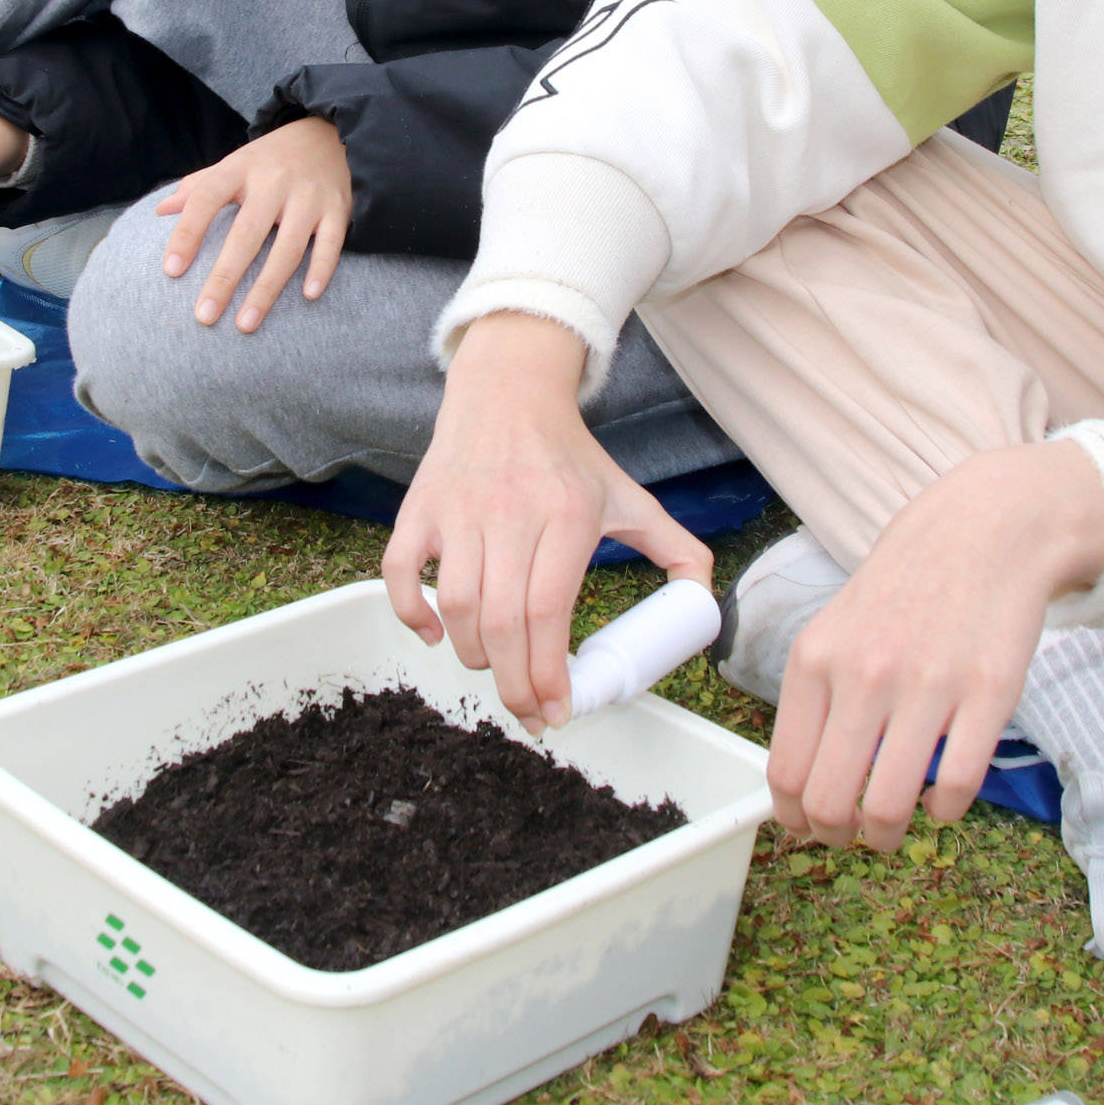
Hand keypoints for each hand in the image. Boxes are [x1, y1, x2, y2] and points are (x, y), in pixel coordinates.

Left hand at [156, 115, 351, 332]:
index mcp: (240, 168)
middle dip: (224, 278)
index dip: (187, 234)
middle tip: (204, 316)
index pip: (206, 199)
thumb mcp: (234, 164)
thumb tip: (160, 210)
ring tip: (246, 324)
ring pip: (287, 248)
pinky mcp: (338, 208)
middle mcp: (274, 181)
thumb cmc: (271, 159)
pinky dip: (321, 268)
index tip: (171, 270)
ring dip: (266, 289)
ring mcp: (308, 196)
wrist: (329, 133)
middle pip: (245, 234)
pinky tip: (308, 295)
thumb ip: (199, 186)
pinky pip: (330, 243)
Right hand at [384, 312, 715, 730]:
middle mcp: (508, 512)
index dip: (548, 671)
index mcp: (566, 515)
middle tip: (529, 712)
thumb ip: (674, 546)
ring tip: (496, 667)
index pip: (550, 611)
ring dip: (472, 653)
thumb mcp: (629, 497)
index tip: (558, 709)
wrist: (509, 393)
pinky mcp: (420, 508)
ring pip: (454, 604)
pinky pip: (400, 573)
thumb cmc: (569, 459)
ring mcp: (458, 511)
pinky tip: (437, 635)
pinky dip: (411, 614)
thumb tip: (703, 596)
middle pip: (502, 621)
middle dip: (513, 683)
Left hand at [768, 441, 1103, 853]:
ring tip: (896, 824)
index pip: (786, 773)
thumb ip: (813, 704)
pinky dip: (946, 811)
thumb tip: (796, 792)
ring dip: (890, 836)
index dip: (795, 819)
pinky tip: (942, 798)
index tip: (810, 828)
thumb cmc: (902, 591)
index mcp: (816, 660)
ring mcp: (929, 685)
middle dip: (840, 837)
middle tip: (856, 834)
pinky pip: (959, 786)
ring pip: (892, 807)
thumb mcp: (834, 633)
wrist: (982, 531)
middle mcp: (865, 674)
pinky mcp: (989, 693)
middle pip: (831, 803)